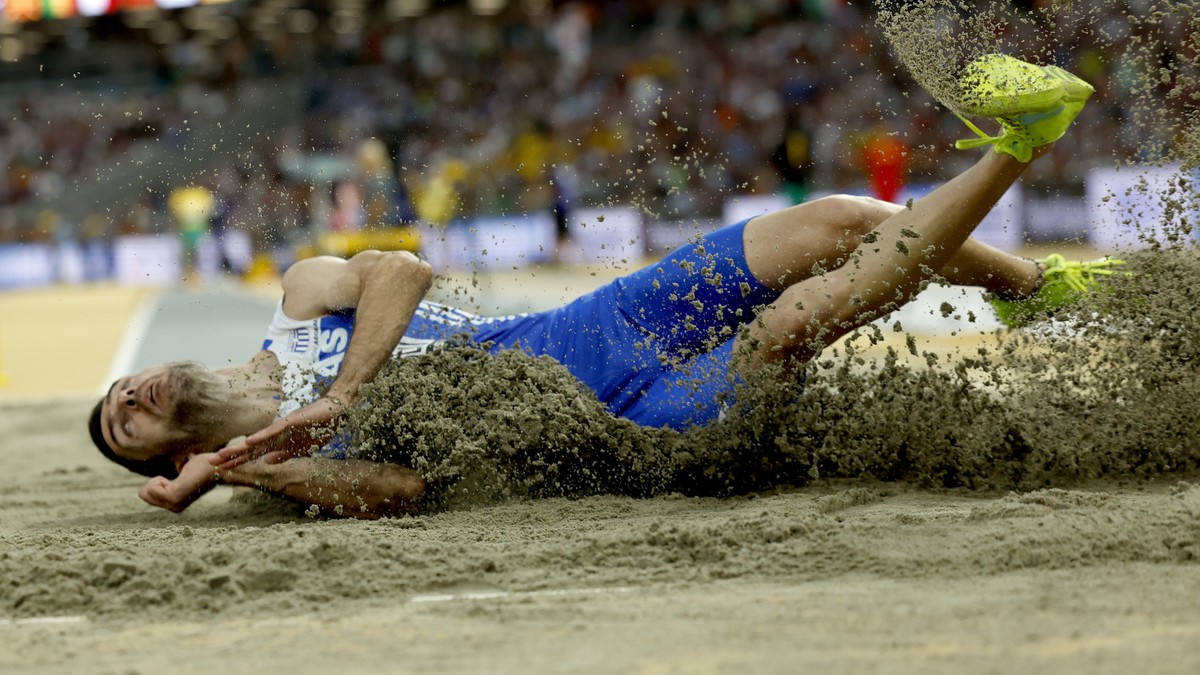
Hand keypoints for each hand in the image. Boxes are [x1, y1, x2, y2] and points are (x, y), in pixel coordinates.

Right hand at [138, 452, 219, 512]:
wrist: (218, 466)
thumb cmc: (204, 466)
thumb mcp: (185, 472)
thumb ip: (180, 472)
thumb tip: (180, 463)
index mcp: (175, 504)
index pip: (145, 495)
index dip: (156, 482)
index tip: (174, 478)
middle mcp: (174, 508)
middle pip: (143, 494)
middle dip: (154, 482)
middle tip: (175, 478)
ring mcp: (174, 504)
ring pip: (146, 491)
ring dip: (158, 480)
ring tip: (179, 478)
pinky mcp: (174, 497)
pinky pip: (153, 488)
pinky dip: (160, 480)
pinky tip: (178, 478)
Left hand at [214, 397, 344, 469]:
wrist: (337, 410)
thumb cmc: (320, 427)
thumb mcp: (302, 448)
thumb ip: (284, 454)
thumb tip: (266, 462)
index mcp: (279, 442)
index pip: (253, 454)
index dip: (237, 461)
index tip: (220, 469)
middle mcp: (276, 435)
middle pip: (250, 447)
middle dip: (231, 456)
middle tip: (210, 462)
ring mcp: (283, 428)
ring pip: (257, 440)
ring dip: (240, 448)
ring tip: (222, 454)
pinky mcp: (292, 421)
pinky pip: (274, 431)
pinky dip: (261, 437)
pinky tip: (248, 441)